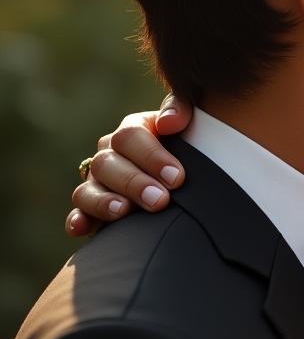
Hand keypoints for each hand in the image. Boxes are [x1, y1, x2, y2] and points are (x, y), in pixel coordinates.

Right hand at [67, 95, 193, 236]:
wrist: (182, 176)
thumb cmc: (189, 147)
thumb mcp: (189, 125)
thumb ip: (181, 110)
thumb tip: (170, 121)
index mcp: (132, 131)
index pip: (131, 136)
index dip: (152, 157)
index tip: (176, 177)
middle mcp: (110, 154)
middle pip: (107, 164)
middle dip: (134, 183)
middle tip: (160, 200)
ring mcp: (97, 182)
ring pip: (87, 189)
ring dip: (103, 201)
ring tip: (123, 211)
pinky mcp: (92, 209)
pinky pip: (78, 213)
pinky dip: (78, 220)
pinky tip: (82, 227)